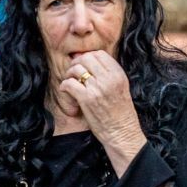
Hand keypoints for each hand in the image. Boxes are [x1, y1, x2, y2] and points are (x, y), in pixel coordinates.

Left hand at [61, 51, 146, 174]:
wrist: (123, 132)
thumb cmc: (120, 112)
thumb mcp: (120, 88)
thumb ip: (107, 75)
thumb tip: (86, 60)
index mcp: (119, 74)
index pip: (99, 54)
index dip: (87, 57)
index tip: (82, 65)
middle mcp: (109, 78)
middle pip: (86, 58)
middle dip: (76, 63)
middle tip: (74, 73)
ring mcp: (97, 88)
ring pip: (76, 69)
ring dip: (69, 74)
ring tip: (70, 83)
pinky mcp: (86, 98)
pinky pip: (69, 83)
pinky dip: (64, 86)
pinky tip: (66, 91)